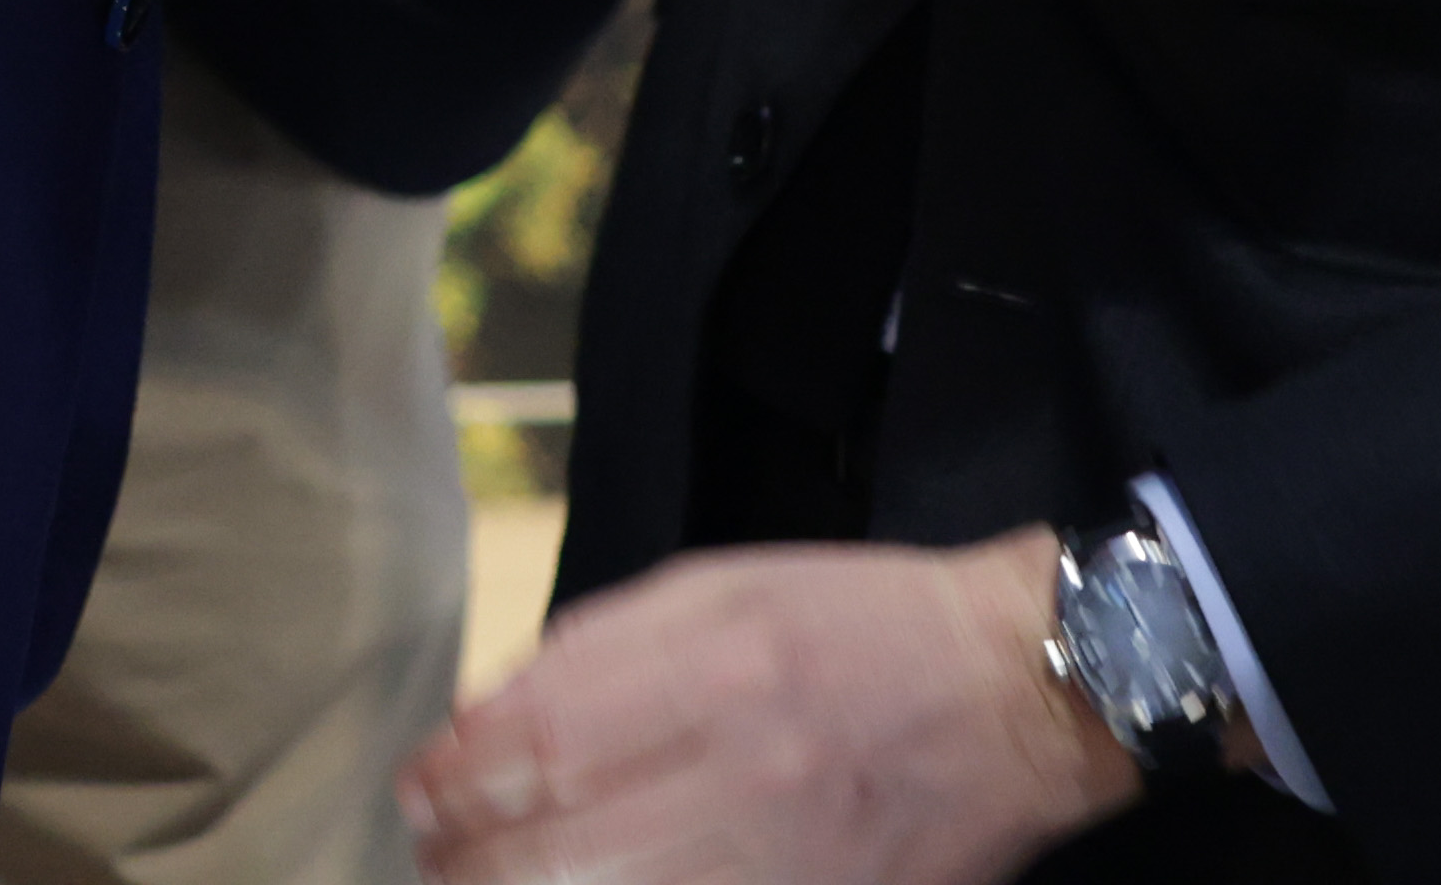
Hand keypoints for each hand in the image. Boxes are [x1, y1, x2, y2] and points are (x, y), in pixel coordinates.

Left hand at [402, 532, 1130, 884]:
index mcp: (727, 665)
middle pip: (559, 842)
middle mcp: (754, 768)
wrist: (1020, 692)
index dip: (460, 774)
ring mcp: (790, 860)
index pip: (545, 740)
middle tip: (427, 846)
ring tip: (471, 881)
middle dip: (465, 853)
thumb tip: (496, 708)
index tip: (420, 781)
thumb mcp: (735, 585)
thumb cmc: (869, 624)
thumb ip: (608, 641)